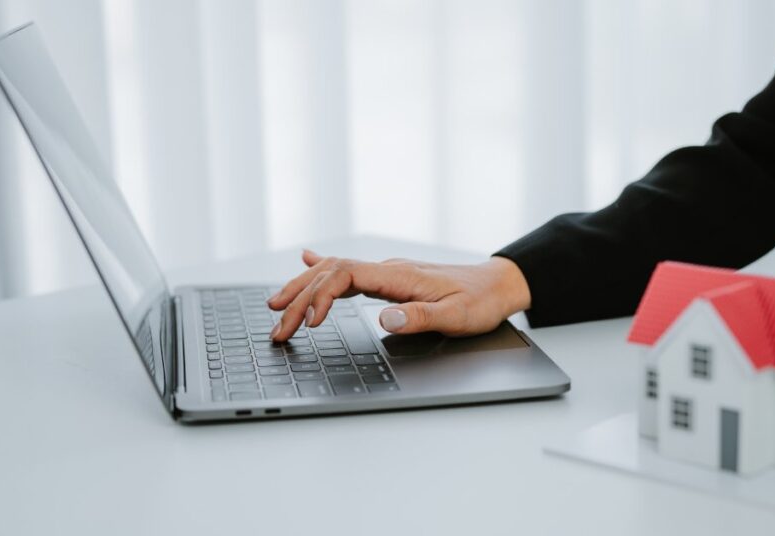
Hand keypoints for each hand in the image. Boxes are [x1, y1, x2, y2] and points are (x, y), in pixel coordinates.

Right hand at [267, 250, 531, 340]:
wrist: (498, 284)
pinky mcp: (390, 279)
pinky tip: (306, 263)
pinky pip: (348, 270)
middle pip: (329, 274)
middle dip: (298, 298)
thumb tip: (384, 319)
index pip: (344, 276)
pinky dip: (322, 270)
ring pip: (333, 272)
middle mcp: (387, 269)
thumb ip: (419, 317)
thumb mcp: (457, 316)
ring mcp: (386, 272)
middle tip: (276, 326)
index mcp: (398, 276)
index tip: (309, 322)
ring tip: (275, 307)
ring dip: (303, 289)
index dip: (320, 297)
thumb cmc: (480, 301)